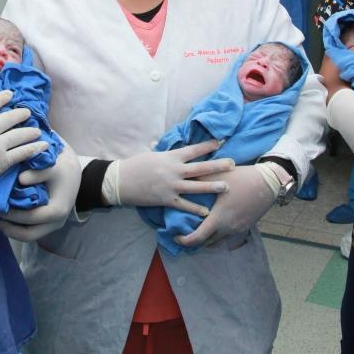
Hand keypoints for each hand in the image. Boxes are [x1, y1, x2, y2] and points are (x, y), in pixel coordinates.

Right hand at [0, 91, 45, 232]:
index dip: (1, 98)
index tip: (10, 94)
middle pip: (8, 118)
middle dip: (20, 114)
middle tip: (28, 113)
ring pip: (18, 134)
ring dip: (30, 131)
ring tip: (38, 131)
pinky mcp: (2, 161)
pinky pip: (21, 152)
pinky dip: (34, 148)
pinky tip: (43, 146)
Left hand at [0, 142, 80, 241]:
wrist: (72, 172)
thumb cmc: (61, 169)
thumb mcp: (51, 167)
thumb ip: (37, 173)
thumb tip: (20, 179)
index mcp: (57, 210)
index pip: (30, 219)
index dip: (13, 215)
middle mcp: (56, 222)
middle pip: (29, 235)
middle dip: (10, 229)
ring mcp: (52, 225)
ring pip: (29, 236)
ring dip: (13, 230)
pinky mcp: (48, 224)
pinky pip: (31, 231)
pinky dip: (18, 227)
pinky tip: (7, 218)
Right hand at [104, 140, 235, 214]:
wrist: (121, 181)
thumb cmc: (136, 165)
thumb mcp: (152, 155)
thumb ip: (166, 153)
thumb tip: (171, 147)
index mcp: (170, 157)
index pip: (193, 150)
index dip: (207, 145)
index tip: (221, 141)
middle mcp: (173, 171)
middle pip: (200, 168)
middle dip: (217, 166)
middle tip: (232, 164)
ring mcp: (170, 186)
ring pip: (196, 187)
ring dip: (212, 187)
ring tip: (226, 187)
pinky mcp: (166, 199)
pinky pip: (183, 205)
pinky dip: (195, 208)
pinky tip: (206, 212)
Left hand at [174, 165, 274, 247]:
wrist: (268, 182)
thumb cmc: (241, 178)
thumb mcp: (217, 176)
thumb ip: (198, 179)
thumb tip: (182, 179)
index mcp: (219, 219)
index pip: (197, 238)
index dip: (184, 240)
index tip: (176, 236)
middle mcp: (228, 228)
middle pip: (206, 243)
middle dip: (194, 240)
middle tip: (186, 232)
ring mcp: (238, 229)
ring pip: (218, 240)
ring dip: (207, 238)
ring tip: (200, 227)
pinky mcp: (246, 226)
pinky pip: (228, 235)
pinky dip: (219, 233)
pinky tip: (216, 222)